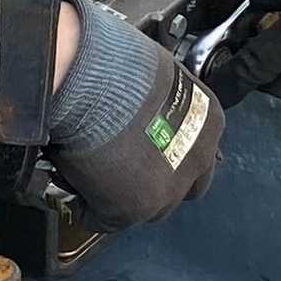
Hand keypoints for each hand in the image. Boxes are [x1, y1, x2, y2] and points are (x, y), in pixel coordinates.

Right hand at [40, 0, 225, 229]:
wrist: (90, 77)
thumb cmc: (116, 62)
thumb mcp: (158, 77)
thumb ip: (161, 104)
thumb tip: (141, 111)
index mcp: (208, 122)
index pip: (196, 153)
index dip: (166, 154)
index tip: (144, 151)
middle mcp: (198, 159)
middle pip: (180, 187)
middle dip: (152, 182)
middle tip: (120, 168)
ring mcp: (168, 189)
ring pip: (145, 207)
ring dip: (120, 195)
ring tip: (90, 173)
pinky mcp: (132, 208)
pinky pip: (105, 218)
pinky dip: (87, 205)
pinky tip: (72, 182)